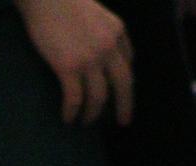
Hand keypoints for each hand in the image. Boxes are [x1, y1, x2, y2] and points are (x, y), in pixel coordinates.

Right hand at [15, 0, 133, 125]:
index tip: (121, 93)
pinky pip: (75, 98)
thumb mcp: (95, 12)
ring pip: (99, 97)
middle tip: (123, 121)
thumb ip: (103, 31)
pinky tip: (68, 119)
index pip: (128, 62)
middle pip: (123, 85)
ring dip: (93, 113)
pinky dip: (72, 112)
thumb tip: (103, 52)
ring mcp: (90, 59)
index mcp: (117, 31)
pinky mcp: (68, 67)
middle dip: (124, 106)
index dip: (124, 81)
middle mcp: (108, 48)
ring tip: (86, 122)